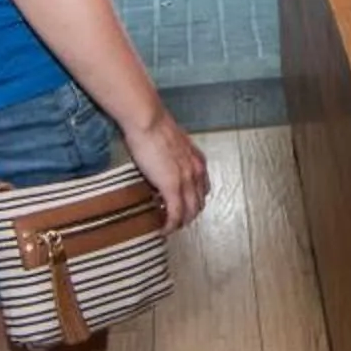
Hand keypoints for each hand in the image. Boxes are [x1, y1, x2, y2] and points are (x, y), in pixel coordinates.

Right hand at [123, 111, 210, 230]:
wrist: (148, 120)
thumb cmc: (154, 125)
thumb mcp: (171, 141)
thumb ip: (172, 153)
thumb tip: (161, 159)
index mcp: (197, 160)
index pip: (202, 187)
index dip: (194, 200)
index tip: (183, 206)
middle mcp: (196, 172)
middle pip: (199, 202)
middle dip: (189, 214)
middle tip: (175, 220)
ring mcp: (186, 181)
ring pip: (190, 211)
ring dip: (180, 222)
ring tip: (168, 227)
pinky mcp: (172, 187)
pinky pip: (175, 214)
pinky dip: (170, 224)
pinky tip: (163, 229)